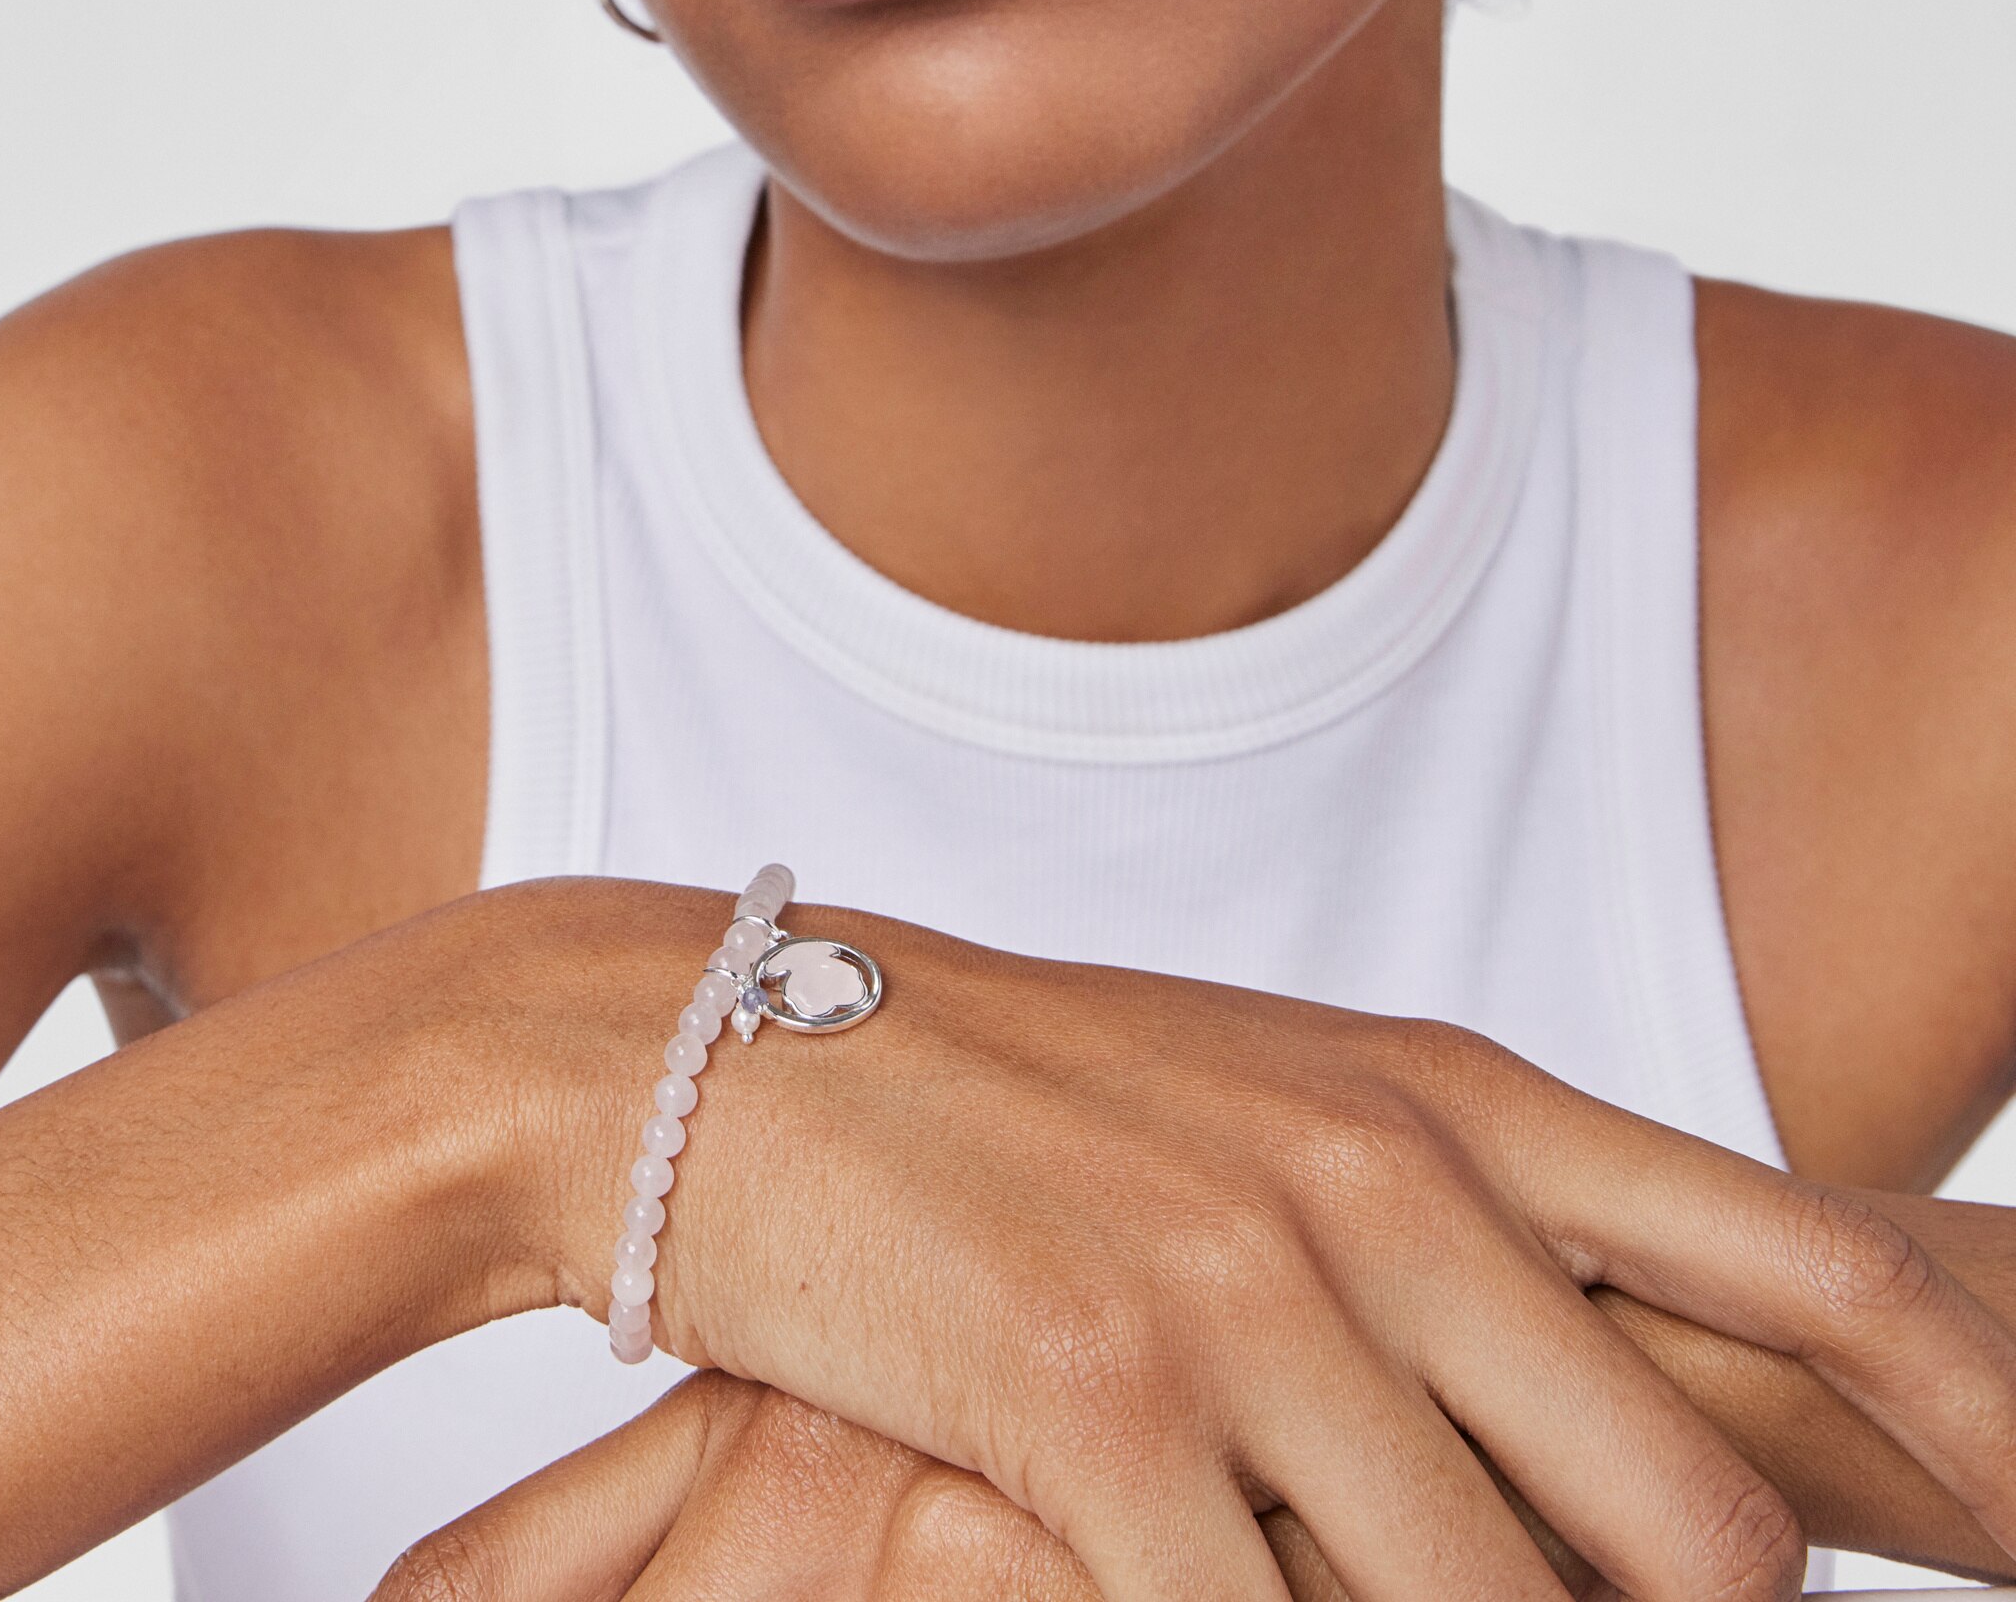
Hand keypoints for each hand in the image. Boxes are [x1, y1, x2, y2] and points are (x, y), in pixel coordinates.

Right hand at [514, 885, 2015, 1601]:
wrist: (707, 1048)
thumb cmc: (1006, 1101)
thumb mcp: (1272, 1108)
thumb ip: (1471, 1233)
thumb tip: (1663, 1457)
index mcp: (1451, 1096)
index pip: (1829, 1272)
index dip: (1991, 1429)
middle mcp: (1387, 1178)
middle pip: (1705, 1533)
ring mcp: (1247, 1291)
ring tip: (1304, 1585)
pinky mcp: (1099, 1409)